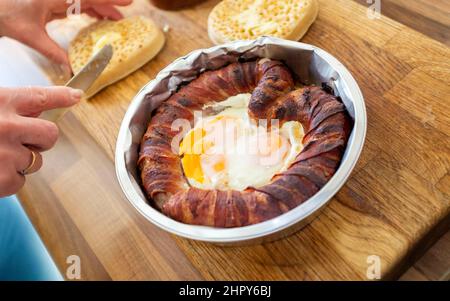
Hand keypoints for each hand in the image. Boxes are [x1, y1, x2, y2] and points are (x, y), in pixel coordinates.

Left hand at [0, 0, 131, 70]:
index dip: (111, 0)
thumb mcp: (32, 37)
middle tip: (126, 10)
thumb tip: (70, 69)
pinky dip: (87, 10)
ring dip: (99, 8)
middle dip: (109, 4)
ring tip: (114, 18)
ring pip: (83, 0)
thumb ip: (54, 53)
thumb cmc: (4, 14)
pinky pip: (75, 3)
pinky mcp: (51, 1)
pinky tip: (94, 17)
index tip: (128, 2)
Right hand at [0, 86, 81, 196]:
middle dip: (42, 140)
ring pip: (36, 160)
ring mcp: (7, 153)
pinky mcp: (4, 178)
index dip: (62, 96)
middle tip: (22, 142)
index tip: (77, 96)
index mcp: (0, 102)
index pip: (41, 96)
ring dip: (20, 162)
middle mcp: (7, 126)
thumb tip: (36, 112)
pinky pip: (20, 181)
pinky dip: (7, 180)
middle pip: (50, 133)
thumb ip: (9, 108)